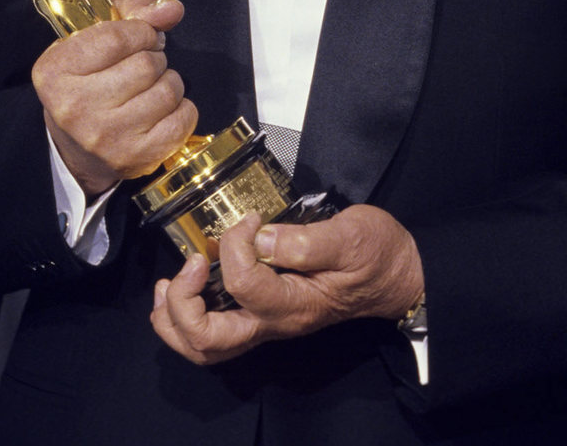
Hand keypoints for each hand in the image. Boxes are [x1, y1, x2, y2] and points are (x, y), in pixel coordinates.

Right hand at [35, 0, 197, 195]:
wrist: (78, 152)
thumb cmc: (87, 84)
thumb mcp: (92, 40)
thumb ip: (132, 13)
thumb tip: (172, 8)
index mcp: (56, 72)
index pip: (116, 37)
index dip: (141, 31)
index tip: (141, 36)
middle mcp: (76, 107)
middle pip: (145, 64)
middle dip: (154, 58)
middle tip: (142, 67)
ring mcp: (107, 137)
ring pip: (168, 89)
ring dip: (168, 83)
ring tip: (149, 89)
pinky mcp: (137, 157)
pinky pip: (183, 117)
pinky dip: (181, 109)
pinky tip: (161, 112)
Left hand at [149, 206, 423, 364]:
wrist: (398, 277)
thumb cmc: (378, 254)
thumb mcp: (353, 236)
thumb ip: (307, 240)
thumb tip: (262, 238)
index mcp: (296, 304)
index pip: (246, 285)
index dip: (235, 246)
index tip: (248, 219)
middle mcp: (275, 323)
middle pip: (209, 340)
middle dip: (182, 304)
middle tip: (188, 264)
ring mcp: (266, 324)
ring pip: (204, 347)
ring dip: (173, 320)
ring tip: (167, 284)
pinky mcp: (262, 315)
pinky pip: (213, 333)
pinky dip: (185, 316)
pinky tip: (181, 287)